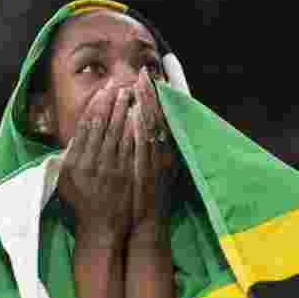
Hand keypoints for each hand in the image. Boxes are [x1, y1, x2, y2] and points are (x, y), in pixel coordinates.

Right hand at [58, 83, 135, 243]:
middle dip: (110, 102)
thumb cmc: (83, 205)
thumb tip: (77, 136)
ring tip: (129, 94)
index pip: (86, 127)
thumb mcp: (67, 182)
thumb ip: (70, 158)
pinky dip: (134, 130)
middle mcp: (91, 163)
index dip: (95, 107)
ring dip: (123, 111)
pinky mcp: (126, 175)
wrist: (101, 229)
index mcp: (75, 162)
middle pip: (102, 125)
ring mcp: (110, 169)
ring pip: (117, 132)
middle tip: (117, 85)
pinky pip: (130, 147)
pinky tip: (138, 116)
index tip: (102, 92)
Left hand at [128, 75, 179, 230]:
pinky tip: (135, 113)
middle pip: (158, 117)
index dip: (155, 97)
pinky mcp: (149, 170)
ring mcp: (157, 161)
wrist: (147, 224)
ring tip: (138, 85)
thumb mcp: (151, 169)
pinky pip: (145, 144)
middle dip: (150, 94)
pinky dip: (141, 128)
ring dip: (146, 105)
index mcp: (164, 151)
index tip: (150, 77)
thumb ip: (148, 148)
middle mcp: (163, 153)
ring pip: (152, 127)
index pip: (160, 117)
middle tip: (143, 73)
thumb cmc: (146, 197)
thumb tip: (138, 126)